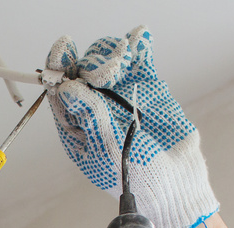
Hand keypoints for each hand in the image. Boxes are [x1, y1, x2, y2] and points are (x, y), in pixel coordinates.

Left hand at [45, 27, 217, 227]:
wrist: (175, 183)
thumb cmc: (134, 177)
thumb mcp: (106, 151)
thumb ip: (89, 117)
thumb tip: (66, 88)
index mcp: (75, 124)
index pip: (60, 89)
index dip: (58, 67)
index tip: (63, 52)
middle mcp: (94, 104)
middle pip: (82, 68)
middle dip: (91, 64)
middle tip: (106, 73)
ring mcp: (119, 93)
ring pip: (106, 58)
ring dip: (112, 54)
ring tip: (123, 64)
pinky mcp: (145, 85)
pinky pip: (137, 58)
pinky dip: (137, 44)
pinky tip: (139, 37)